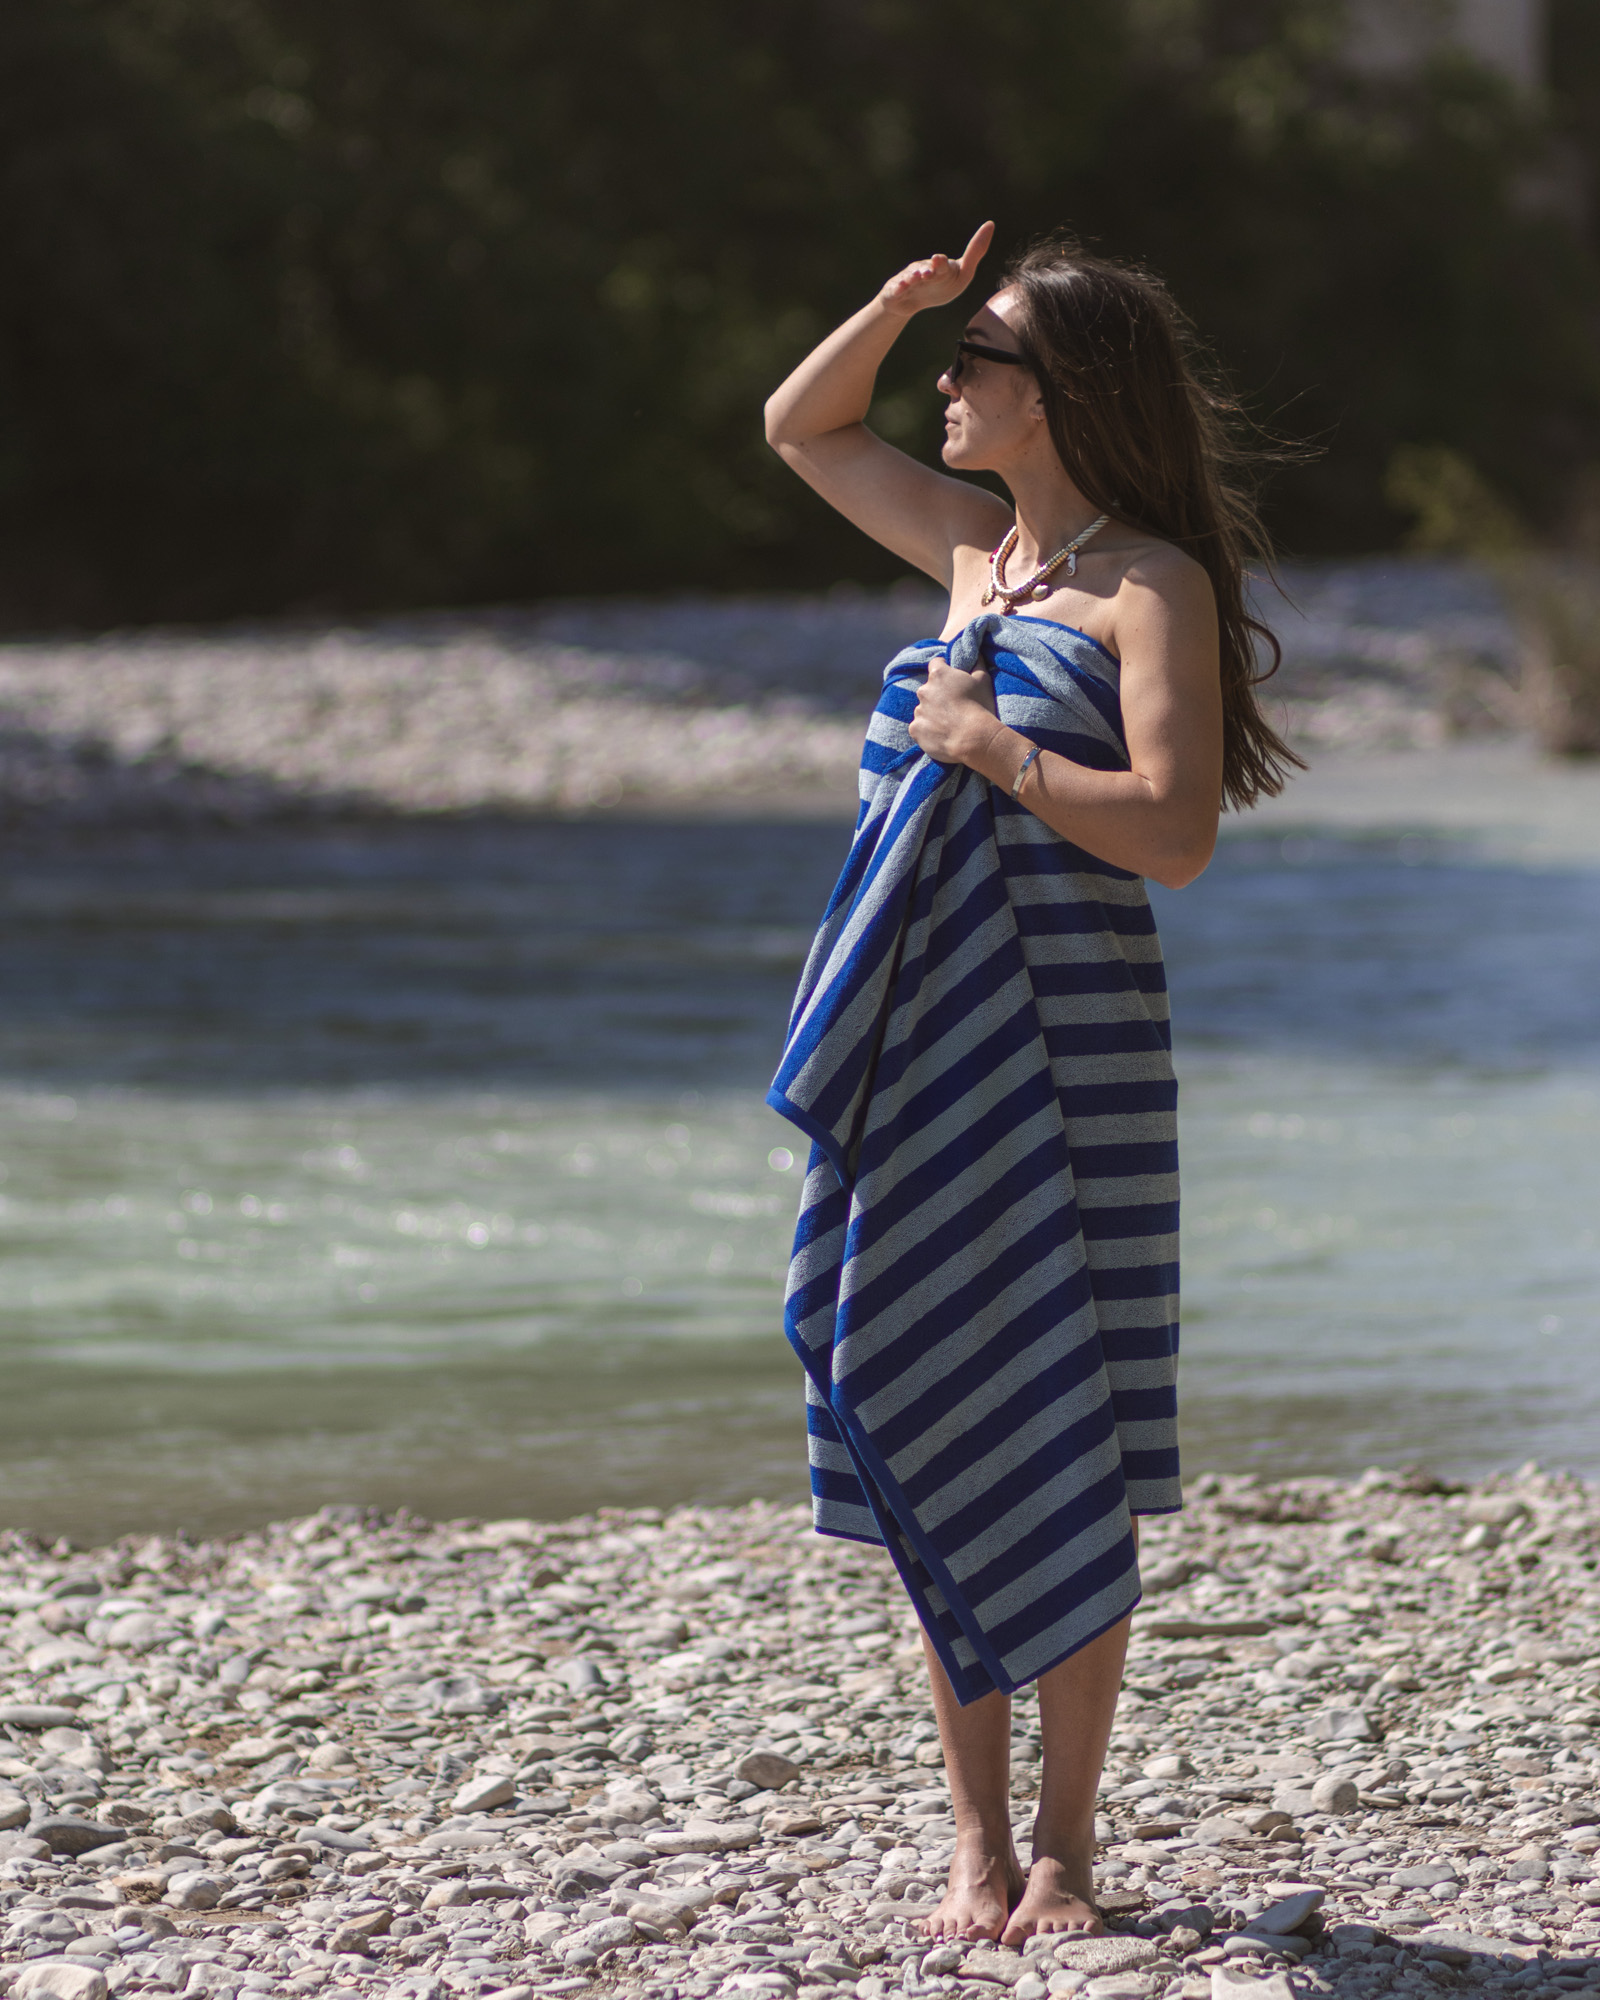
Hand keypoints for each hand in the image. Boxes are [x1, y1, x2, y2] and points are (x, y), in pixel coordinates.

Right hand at [878, 222, 994, 318]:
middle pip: (926, 268)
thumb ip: (975, 253)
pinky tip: (900, 287)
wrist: (909, 301)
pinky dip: (898, 288)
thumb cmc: (940, 286)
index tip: (940, 260)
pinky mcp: (895, 290)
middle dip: (929, 268)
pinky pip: (896, 289)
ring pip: (911, 277)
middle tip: (933, 266)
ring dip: (914, 277)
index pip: (944, 265)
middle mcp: (923, 269)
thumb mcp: (962, 274)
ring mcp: (908, 279)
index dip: (941, 263)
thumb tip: (990, 223)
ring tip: (918, 278)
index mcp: (940, 267)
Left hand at [907, 660, 1004, 765]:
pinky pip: (919, 727)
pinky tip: (942, 735)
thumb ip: (977, 663)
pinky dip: (927, 730)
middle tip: (954, 707)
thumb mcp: (984, 679)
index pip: (936, 664)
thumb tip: (975, 653)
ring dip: (933, 713)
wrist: (973, 739)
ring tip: (949, 724)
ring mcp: (918, 711)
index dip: (945, 670)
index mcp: (938, 674)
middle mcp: (924, 690)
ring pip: (923, 709)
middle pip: (929, 689)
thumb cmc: (980, 706)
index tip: (952, 679)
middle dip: (938, 695)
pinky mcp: (915, 729)